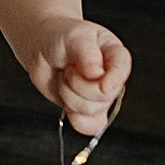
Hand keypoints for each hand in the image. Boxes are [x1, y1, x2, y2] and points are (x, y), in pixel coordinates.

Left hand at [17, 16, 129, 136]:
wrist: (42, 49)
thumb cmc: (60, 37)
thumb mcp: (73, 37)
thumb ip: (86, 53)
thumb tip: (97, 74)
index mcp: (114, 54)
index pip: (122, 68)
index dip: (114, 79)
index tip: (102, 84)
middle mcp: (112, 76)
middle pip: (104, 95)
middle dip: (77, 84)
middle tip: (67, 69)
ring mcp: (101, 95)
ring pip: (92, 110)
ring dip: (69, 96)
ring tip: (64, 77)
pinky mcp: (89, 109)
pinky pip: (90, 126)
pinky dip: (76, 119)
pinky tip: (67, 104)